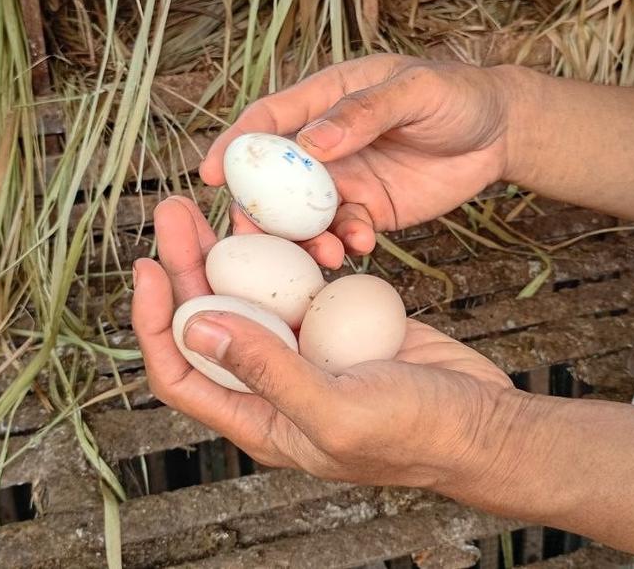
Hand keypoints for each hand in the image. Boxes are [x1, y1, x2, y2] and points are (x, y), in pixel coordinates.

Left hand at [132, 197, 518, 488]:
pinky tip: (277, 218)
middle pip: (209, 321)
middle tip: (173, 210)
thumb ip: (267, 372)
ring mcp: (307, 353)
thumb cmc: (418, 434)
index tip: (147, 267)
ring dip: (230, 250)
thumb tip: (195, 329)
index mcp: (259, 420)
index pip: (180, 374)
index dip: (154, 323)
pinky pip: (299, 284)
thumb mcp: (338, 409)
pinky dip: (285, 251)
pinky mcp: (339, 327)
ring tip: (215, 200)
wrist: (486, 422)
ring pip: (251, 295)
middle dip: (186, 266)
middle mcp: (272, 386)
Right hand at [200, 54, 538, 267]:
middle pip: (273, 179)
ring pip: (303, 216)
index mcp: (323, 99)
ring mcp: (344, 181)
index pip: (266, 120)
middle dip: (259, 211)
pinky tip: (363, 246)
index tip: (209, 173)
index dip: (233, 145)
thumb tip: (311, 143)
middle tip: (254, 240)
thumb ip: (363, 113)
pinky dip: (345, 244)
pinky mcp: (368, 211)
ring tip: (325, 254)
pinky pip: (343, 233)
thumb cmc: (457, 94)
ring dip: (304, 238)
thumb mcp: (414, 91)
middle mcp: (323, 144)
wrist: (502, 132)